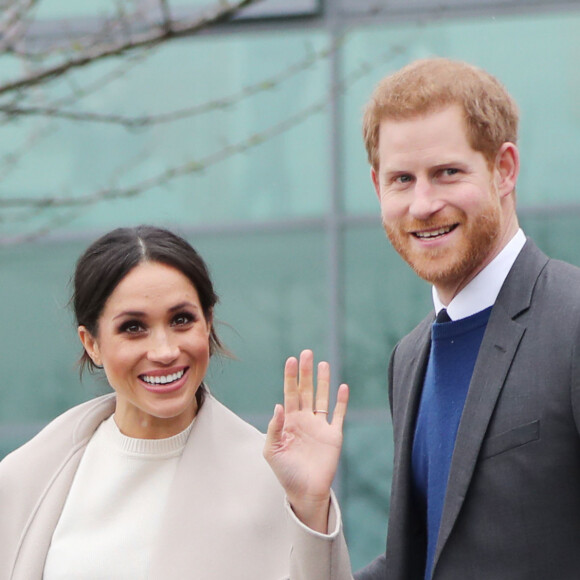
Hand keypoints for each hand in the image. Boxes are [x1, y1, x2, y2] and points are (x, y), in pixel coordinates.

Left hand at [264, 349, 348, 532]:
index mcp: (288, 421)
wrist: (305, 492)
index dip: (290, 377)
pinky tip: (342, 387)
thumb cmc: (285, 473)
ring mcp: (319, 426)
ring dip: (323, 381)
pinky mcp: (333, 435)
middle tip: (307, 353)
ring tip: (323, 363)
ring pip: (322, 398)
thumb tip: (278, 405)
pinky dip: (341, 401)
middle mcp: (304, 419)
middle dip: (306, 372)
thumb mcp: (272, 451)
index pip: (289, 394)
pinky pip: (338, 414)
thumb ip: (274, 428)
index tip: (291, 360)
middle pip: (305, 390)